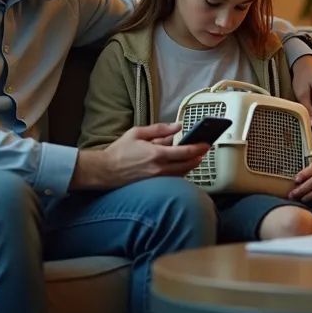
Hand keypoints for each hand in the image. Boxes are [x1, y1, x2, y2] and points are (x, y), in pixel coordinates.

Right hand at [72, 123, 209, 189]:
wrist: (104, 171)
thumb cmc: (119, 151)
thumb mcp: (137, 133)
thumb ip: (159, 129)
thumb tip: (177, 126)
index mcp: (157, 154)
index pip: (185, 152)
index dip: (199, 148)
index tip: (206, 144)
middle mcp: (160, 168)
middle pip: (188, 165)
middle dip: (198, 157)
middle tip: (204, 150)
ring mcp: (157, 179)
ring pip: (182, 173)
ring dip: (191, 165)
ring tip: (195, 157)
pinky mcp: (154, 185)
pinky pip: (173, 179)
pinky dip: (181, 172)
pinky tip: (181, 166)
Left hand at [288, 156, 311, 202]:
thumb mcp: (311, 164)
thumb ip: (304, 172)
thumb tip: (294, 182)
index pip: (310, 170)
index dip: (303, 175)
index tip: (295, 180)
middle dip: (302, 189)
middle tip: (292, 195)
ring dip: (308, 196)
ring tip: (299, 199)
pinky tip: (307, 200)